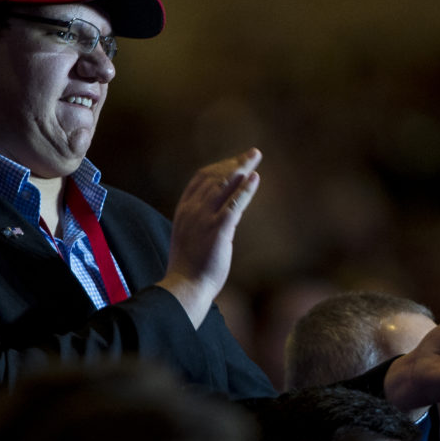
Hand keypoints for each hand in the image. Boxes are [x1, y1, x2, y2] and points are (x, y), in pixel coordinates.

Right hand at [156, 148, 260, 327]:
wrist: (185, 287)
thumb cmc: (189, 266)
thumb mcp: (190, 235)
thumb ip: (202, 219)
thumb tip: (226, 210)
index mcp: (184, 210)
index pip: (201, 178)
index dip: (220, 166)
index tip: (236, 161)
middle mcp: (192, 210)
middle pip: (216, 177)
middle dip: (235, 162)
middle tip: (253, 153)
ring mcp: (204, 219)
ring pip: (225, 185)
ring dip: (242, 169)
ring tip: (255, 157)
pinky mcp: (218, 231)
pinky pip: (234, 204)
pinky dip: (245, 189)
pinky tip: (255, 178)